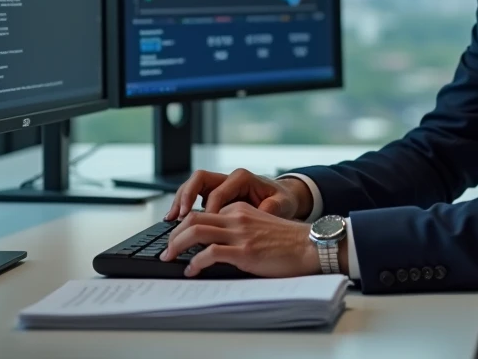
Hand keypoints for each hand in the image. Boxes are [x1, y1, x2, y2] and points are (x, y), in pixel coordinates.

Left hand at [161, 203, 320, 277]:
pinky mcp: (244, 250)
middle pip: (193, 217)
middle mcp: (237, 216)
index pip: (205, 212)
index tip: (178, 240)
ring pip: (196, 230)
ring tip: (169, 258)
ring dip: (176, 245)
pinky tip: (191, 270)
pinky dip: (195, 261)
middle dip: (173, 234)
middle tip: (166, 249)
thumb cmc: (290, 242)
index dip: (186, 226)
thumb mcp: (261, 226)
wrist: (311, 245)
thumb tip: (218, 246)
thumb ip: (241, 229)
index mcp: (241, 209)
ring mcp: (240, 233)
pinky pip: (210, 253)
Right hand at [164, 168, 311, 220]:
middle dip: (187, 196)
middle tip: (179, 216)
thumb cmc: (282, 201)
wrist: (283, 198)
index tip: (205, 228)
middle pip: (199, 179)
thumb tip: (261, 213)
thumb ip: (271, 208)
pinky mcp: (214, 195)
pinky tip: (175, 220)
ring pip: (192, 186)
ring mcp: (219, 185)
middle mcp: (228, 178)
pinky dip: (183, 206)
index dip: (209, 210)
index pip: (218, 192)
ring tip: (170, 219)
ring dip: (180, 200)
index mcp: (242, 178)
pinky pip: (194, 196)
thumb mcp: (282, 205)